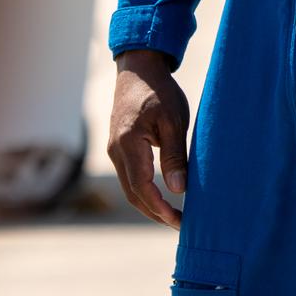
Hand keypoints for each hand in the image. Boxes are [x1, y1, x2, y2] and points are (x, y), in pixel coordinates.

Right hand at [108, 50, 189, 228]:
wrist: (138, 69)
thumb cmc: (159, 92)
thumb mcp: (173, 120)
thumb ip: (174, 155)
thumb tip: (178, 190)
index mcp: (128, 144)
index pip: (141, 188)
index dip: (159, 208)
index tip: (179, 220)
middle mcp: (116, 151)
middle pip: (133, 194)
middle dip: (155, 213)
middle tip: (181, 225)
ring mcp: (114, 150)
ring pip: (130, 188)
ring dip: (149, 205)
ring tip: (173, 216)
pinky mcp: (119, 148)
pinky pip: (130, 177)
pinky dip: (145, 191)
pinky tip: (162, 196)